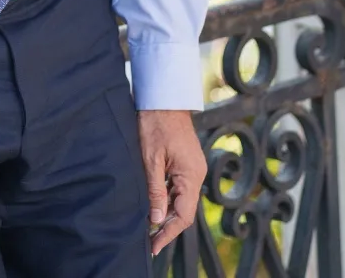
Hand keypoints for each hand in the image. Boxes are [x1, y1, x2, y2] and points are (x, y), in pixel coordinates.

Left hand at [139, 109, 203, 255]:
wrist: (164, 98)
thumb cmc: (155, 124)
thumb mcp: (150, 159)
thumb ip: (155, 190)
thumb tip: (155, 219)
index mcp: (191, 175)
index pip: (183, 215)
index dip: (168, 233)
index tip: (154, 246)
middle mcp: (197, 174)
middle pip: (184, 210)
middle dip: (166, 227)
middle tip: (148, 241)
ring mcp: (193, 168)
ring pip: (181, 200)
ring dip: (166, 214)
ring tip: (148, 228)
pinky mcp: (187, 163)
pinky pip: (179, 188)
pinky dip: (167, 199)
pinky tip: (154, 206)